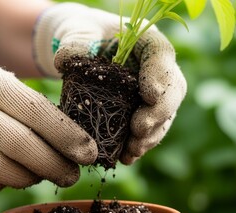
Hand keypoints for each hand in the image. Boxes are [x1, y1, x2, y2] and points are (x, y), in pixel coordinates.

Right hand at [0, 29, 96, 191]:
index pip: (37, 113)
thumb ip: (26, 105)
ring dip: (29, 178)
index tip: (89, 153)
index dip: (67, 137)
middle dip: (54, 166)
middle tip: (72, 175)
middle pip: (21, 147)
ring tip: (41, 173)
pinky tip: (10, 174)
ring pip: (1, 170)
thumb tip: (66, 140)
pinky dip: (1, 183)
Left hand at [34, 3, 186, 163]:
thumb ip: (74, 42)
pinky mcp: (142, 111)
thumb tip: (64, 62)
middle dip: (158, 114)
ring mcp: (153, 92)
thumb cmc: (84, 34)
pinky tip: (126, 158)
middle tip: (139, 131)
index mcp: (146, 41)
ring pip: (164, 115)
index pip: (161, 55)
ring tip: (132, 151)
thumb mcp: (77, 31)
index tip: (149, 95)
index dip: (160, 76)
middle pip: (172, 91)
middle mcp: (157, 68)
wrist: (84, 49)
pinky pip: (149, 129)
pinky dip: (139, 144)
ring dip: (151, 136)